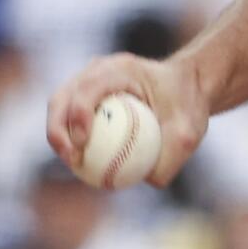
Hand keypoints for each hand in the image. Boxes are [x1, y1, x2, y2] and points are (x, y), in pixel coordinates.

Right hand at [46, 52, 209, 187]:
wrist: (188, 88)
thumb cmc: (188, 107)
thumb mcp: (190, 132)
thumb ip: (172, 156)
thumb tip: (148, 180)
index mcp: (122, 68)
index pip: (89, 88)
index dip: (78, 115)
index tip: (82, 144)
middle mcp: (99, 69)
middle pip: (63, 97)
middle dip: (58, 128)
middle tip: (70, 158)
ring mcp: (88, 79)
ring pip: (60, 106)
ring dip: (58, 134)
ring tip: (71, 162)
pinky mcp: (86, 94)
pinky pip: (69, 116)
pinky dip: (69, 136)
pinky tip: (78, 162)